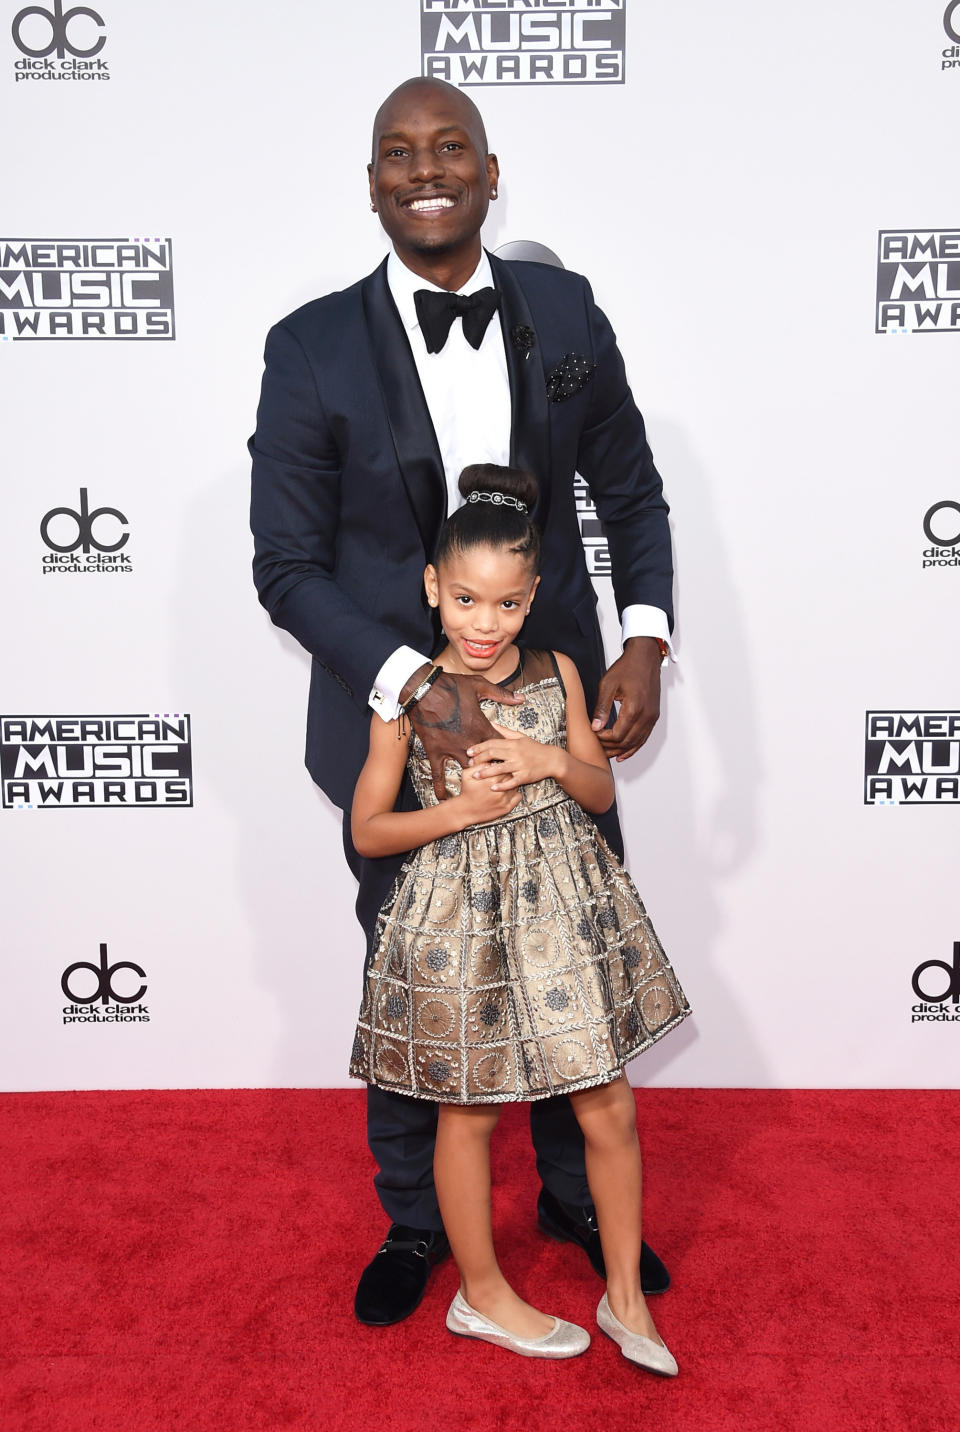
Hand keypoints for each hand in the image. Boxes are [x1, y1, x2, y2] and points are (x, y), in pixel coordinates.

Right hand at [406, 667, 522, 801]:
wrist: (424, 690)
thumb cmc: (451, 686)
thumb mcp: (479, 686)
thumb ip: (501, 694)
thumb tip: (520, 698)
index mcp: (481, 726)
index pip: (500, 744)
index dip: (506, 752)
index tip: (510, 757)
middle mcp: (469, 741)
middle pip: (487, 761)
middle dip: (493, 767)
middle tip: (498, 774)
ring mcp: (452, 749)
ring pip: (468, 769)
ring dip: (474, 775)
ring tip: (480, 785)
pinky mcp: (436, 752)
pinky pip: (439, 773)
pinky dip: (441, 787)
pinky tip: (444, 797)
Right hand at [451, 767, 522, 825]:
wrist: (465, 810)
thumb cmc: (466, 791)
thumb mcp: (467, 775)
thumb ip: (479, 764)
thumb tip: (490, 761)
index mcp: (492, 779)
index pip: (504, 767)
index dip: (501, 767)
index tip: (498, 768)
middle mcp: (500, 790)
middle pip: (511, 776)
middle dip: (507, 774)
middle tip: (501, 776)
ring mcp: (504, 800)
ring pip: (515, 785)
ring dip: (511, 784)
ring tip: (503, 784)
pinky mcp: (506, 808)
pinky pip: (518, 796)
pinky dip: (515, 793)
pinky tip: (508, 793)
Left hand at [466, 723, 557, 791]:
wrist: (552, 759)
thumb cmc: (535, 748)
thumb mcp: (521, 737)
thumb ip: (505, 731)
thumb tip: (491, 723)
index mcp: (513, 743)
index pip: (492, 743)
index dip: (479, 747)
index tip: (469, 751)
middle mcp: (516, 753)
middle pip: (493, 754)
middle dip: (479, 759)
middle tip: (469, 763)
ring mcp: (520, 765)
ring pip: (500, 768)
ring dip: (486, 772)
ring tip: (475, 776)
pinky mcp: (525, 776)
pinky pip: (512, 782)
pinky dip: (502, 785)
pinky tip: (493, 788)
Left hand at [591, 637, 661, 761]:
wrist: (646, 658)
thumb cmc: (627, 667)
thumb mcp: (608, 684)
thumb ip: (601, 707)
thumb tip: (595, 727)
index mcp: (634, 708)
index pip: (617, 735)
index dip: (604, 739)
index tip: (594, 735)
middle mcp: (646, 715)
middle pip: (627, 742)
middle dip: (612, 747)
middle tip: (598, 747)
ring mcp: (652, 717)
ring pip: (637, 742)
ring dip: (622, 750)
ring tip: (608, 754)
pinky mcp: (653, 716)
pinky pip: (644, 737)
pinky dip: (634, 747)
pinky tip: (624, 753)